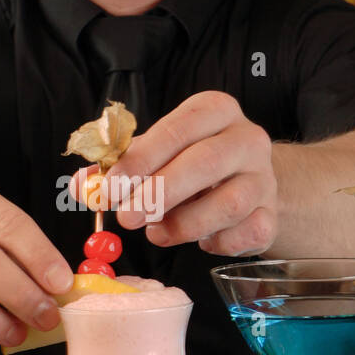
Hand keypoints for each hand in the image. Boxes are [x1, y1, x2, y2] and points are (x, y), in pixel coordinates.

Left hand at [70, 91, 277, 254]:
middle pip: (205, 162)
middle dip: (160, 193)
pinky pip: (245, 234)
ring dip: (184, 224)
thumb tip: (82, 186)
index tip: (110, 187)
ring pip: (228, 203)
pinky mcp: (272, 216)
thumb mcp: (156, 154)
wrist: (249, 183)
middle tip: (126, 217)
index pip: (177, 128)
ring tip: (157, 233)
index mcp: (214, 111)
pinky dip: (216, 243)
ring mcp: (264, 179)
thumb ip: (118, 167)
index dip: (141, 158)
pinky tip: (200, 241)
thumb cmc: (192, 164)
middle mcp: (246, 139)